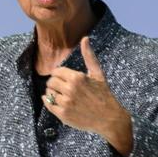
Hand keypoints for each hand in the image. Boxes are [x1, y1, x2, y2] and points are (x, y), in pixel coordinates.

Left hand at [44, 37, 133, 156]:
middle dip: (55, 84)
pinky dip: (49, 102)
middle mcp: (70, 90)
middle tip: (62, 87)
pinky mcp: (63, 115)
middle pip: (50, 82)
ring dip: (52, 93)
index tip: (64, 79)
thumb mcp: (98, 73)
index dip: (59, 75)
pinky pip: (48, 105)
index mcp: (77, 77)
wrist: (109, 118)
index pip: (56, 72)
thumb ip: (89, 56)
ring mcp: (66, 103)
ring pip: (48, 93)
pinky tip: (56, 102)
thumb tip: (85, 38)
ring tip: (62, 95)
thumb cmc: (104, 94)